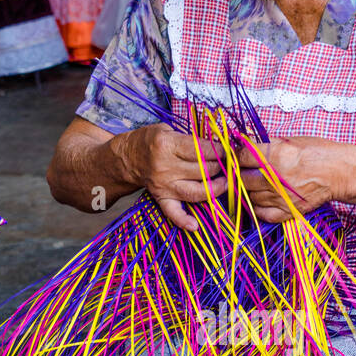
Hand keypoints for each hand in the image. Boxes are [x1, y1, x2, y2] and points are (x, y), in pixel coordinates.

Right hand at [114, 123, 228, 231]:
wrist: (127, 158)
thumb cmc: (151, 141)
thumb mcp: (168, 130)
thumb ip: (191, 139)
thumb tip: (218, 147)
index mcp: (167, 146)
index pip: (201, 150)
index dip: (219, 150)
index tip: (228, 150)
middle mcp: (165, 167)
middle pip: (203, 171)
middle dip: (221, 167)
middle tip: (228, 164)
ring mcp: (164, 185)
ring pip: (196, 192)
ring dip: (215, 189)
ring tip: (226, 183)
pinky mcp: (161, 198)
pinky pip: (172, 213)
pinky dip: (183, 221)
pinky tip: (194, 225)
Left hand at [236, 136, 339, 223]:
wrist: (340, 172)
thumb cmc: (318, 152)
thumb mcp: (290, 140)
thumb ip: (266, 145)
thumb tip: (244, 146)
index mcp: (275, 155)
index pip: (241, 157)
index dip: (236, 156)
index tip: (237, 156)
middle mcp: (275, 177)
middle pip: (242, 178)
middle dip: (241, 174)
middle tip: (247, 171)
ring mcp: (280, 196)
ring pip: (249, 196)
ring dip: (250, 191)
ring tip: (259, 184)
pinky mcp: (287, 211)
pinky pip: (261, 214)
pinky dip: (258, 208)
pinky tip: (263, 199)